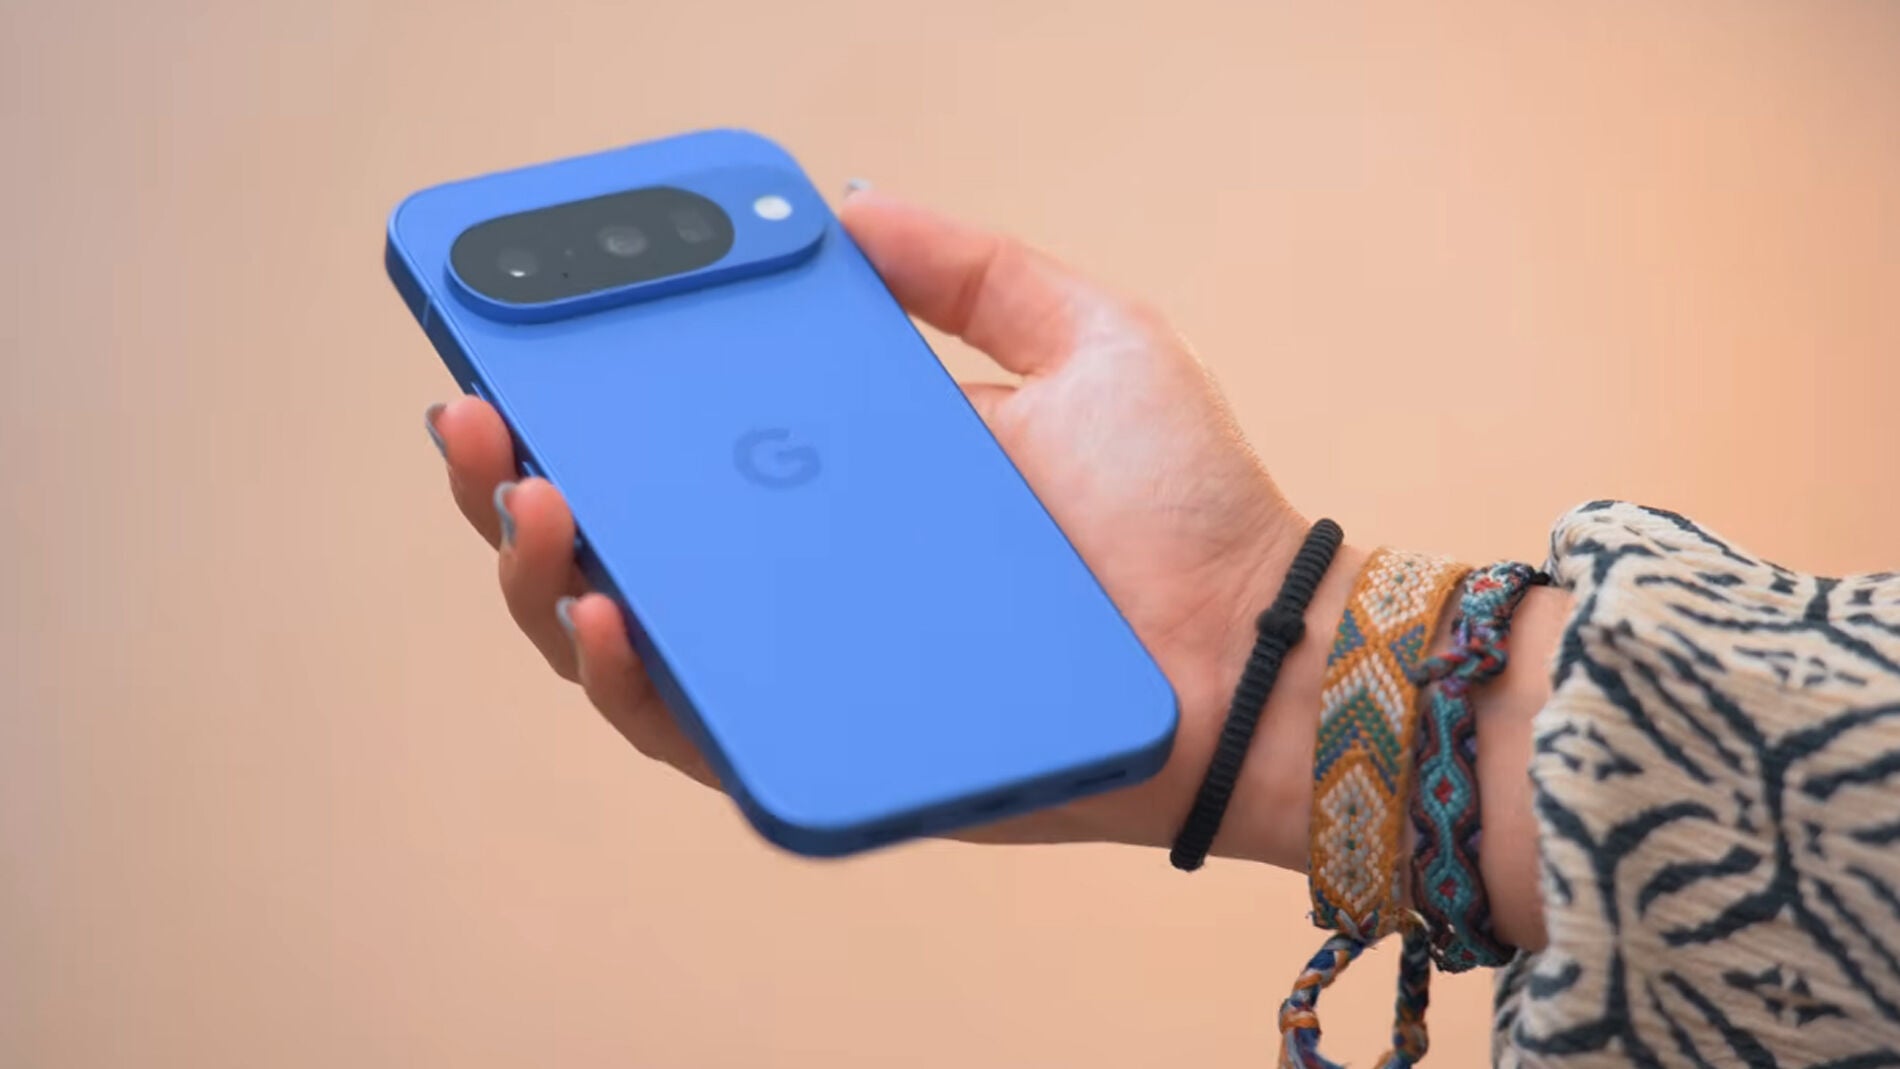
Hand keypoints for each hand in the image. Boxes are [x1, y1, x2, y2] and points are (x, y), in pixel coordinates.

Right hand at [426, 188, 1328, 867]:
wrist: (1253, 655)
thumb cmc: (1184, 507)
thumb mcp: (1087, 339)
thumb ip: (970, 267)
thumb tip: (843, 199)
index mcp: (840, 477)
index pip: (678, 438)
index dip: (581, 392)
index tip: (515, 329)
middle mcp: (800, 575)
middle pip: (616, 536)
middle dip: (513, 476)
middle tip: (478, 414)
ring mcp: (804, 668)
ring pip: (621, 641)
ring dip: (541, 574)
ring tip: (532, 497)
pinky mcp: (827, 756)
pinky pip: (694, 736)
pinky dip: (629, 682)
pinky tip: (608, 609)